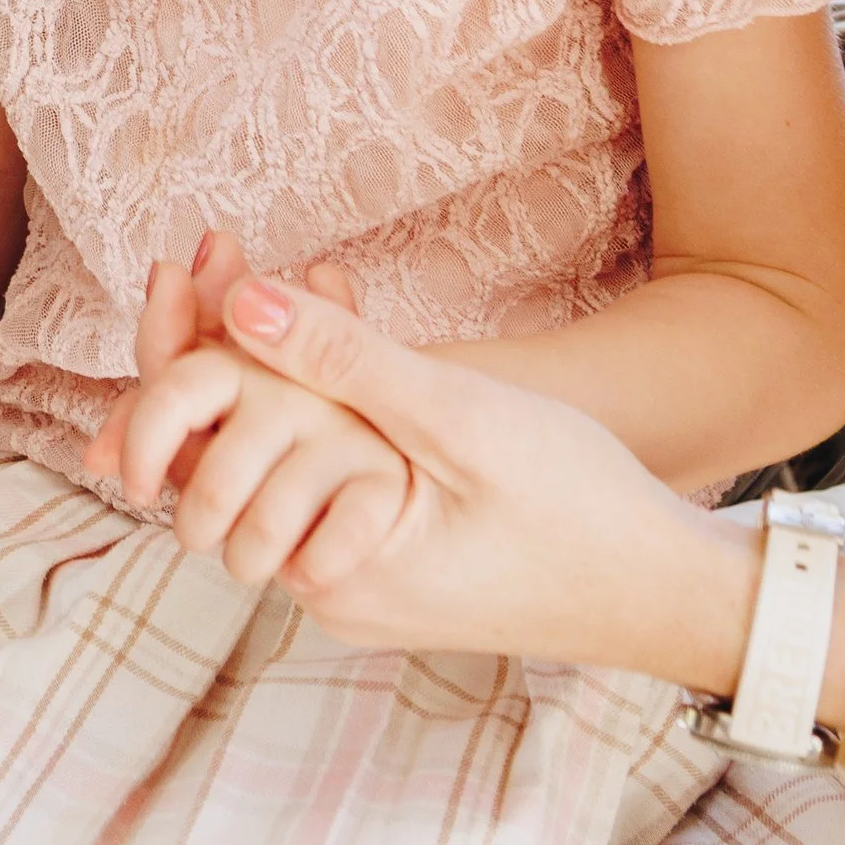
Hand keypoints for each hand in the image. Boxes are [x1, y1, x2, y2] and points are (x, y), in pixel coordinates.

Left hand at [103, 253, 747, 685]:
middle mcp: (324, 590)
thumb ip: (347, 362)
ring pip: (277, 465)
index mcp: (327, 565)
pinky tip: (345, 334)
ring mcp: (355, 587)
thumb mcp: (460, 416)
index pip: (200, 458)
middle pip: (228, 457)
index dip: (178, 353)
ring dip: (277, 374)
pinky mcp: (388, 571)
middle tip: (218, 253)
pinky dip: (326, 410)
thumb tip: (240, 302)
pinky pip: (325, 481)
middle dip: (221, 350)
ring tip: (283, 280)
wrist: (667, 589)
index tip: (176, 266)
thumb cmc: (578, 508)